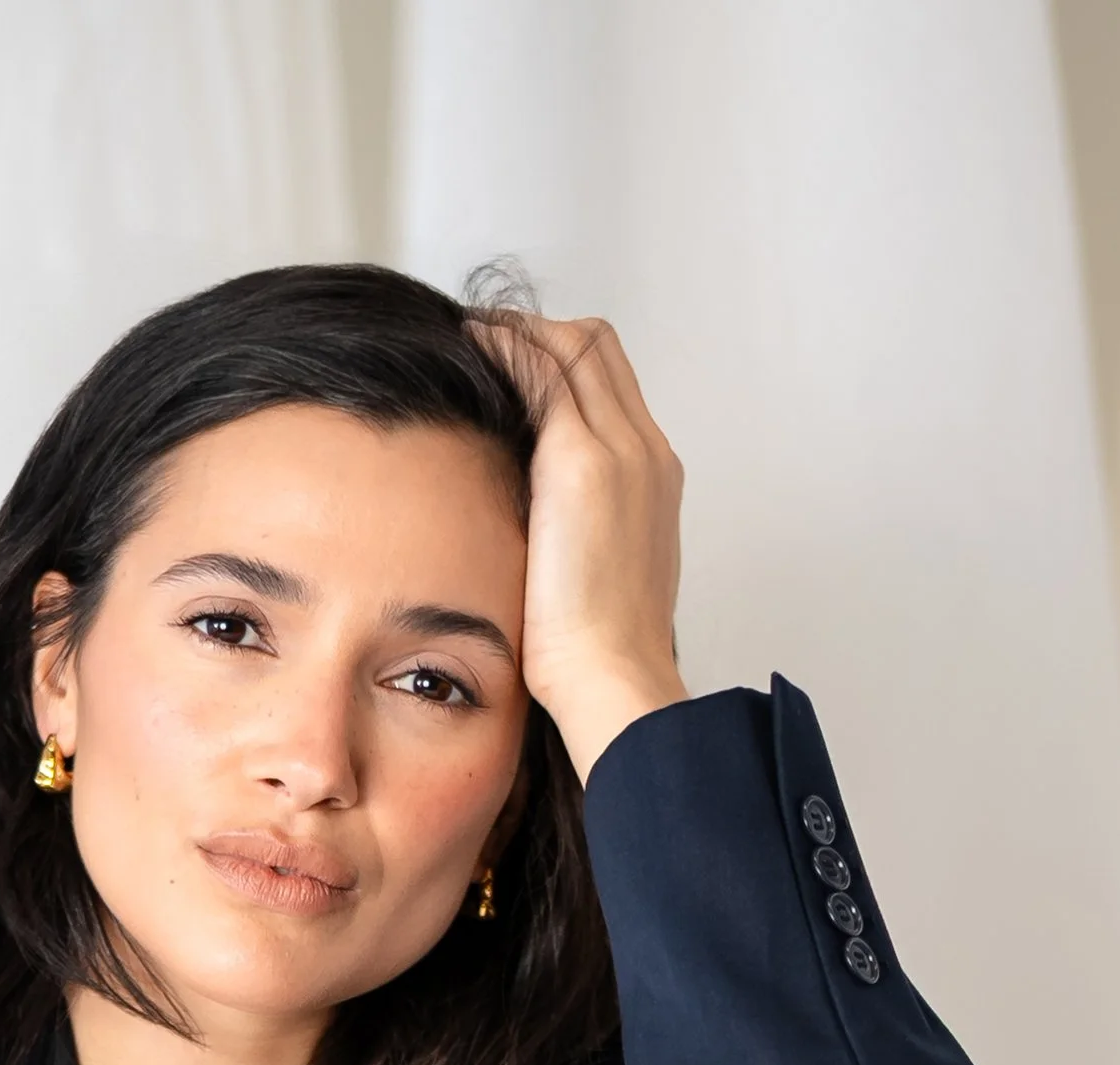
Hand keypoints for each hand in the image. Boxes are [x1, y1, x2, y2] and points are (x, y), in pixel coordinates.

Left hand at [479, 311, 687, 781]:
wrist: (614, 677)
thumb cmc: (599, 656)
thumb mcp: (598, 583)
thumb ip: (581, 540)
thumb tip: (539, 538)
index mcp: (653, 481)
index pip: (613, 388)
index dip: (565, 363)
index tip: (516, 368)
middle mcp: (645, 452)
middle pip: (600, 349)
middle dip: (541, 333)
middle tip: (484, 337)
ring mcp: (619, 449)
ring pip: (575, 344)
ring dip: (520, 331)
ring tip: (469, 336)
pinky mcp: (580, 461)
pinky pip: (543, 370)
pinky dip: (506, 348)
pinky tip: (465, 349)